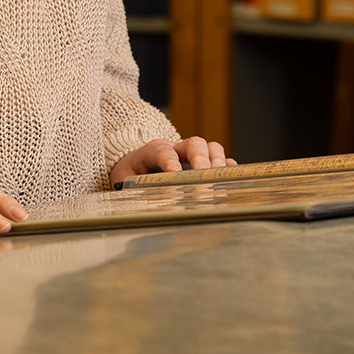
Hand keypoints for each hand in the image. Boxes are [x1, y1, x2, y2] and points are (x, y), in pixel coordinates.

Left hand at [110, 137, 236, 185]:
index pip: (162, 151)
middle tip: (203, 173)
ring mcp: (193, 156)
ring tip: (218, 178)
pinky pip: (221, 162)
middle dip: (199, 157)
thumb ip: (134, 192)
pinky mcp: (204, 165)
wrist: (137, 167)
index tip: (174, 173)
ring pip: (211, 148)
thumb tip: (146, 210)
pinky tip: (228, 184)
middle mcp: (177, 150)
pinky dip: (227, 171)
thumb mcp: (125, 182)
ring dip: (217, 162)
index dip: (169, 160)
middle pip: (194, 143)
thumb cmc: (132, 175)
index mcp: (153, 151)